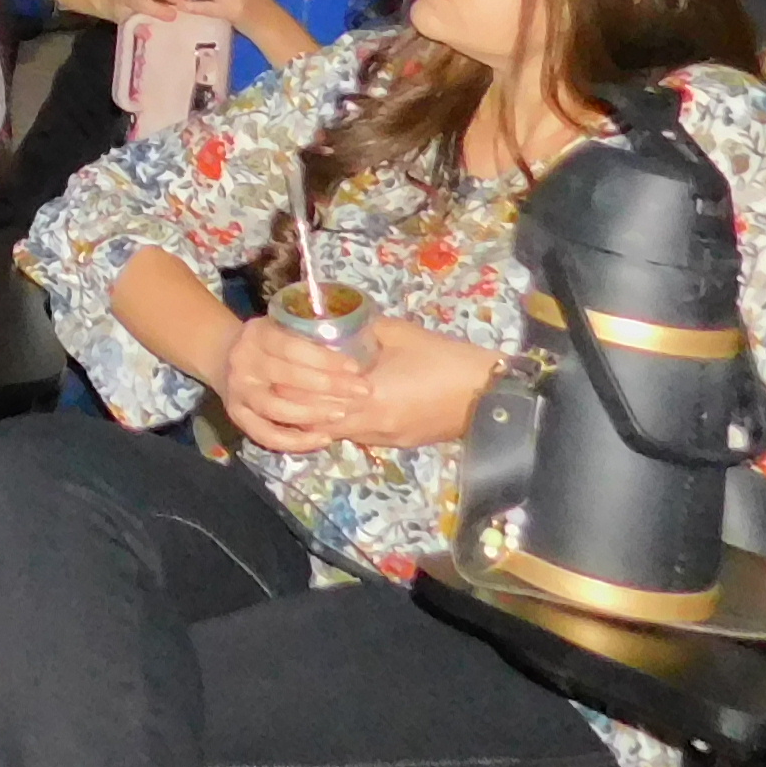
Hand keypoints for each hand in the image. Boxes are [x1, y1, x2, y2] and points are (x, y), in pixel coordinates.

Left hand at [217, 311, 492, 453]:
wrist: (491, 396)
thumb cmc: (444, 358)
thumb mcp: (399, 334)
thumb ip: (362, 330)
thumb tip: (335, 321)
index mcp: (368, 396)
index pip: (314, 401)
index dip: (291, 388)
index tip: (275, 370)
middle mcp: (372, 425)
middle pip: (319, 422)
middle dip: (298, 406)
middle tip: (279, 385)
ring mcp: (387, 439)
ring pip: (338, 432)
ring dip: (320, 417)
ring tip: (302, 396)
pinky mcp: (400, 444)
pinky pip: (360, 435)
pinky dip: (343, 423)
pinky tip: (338, 407)